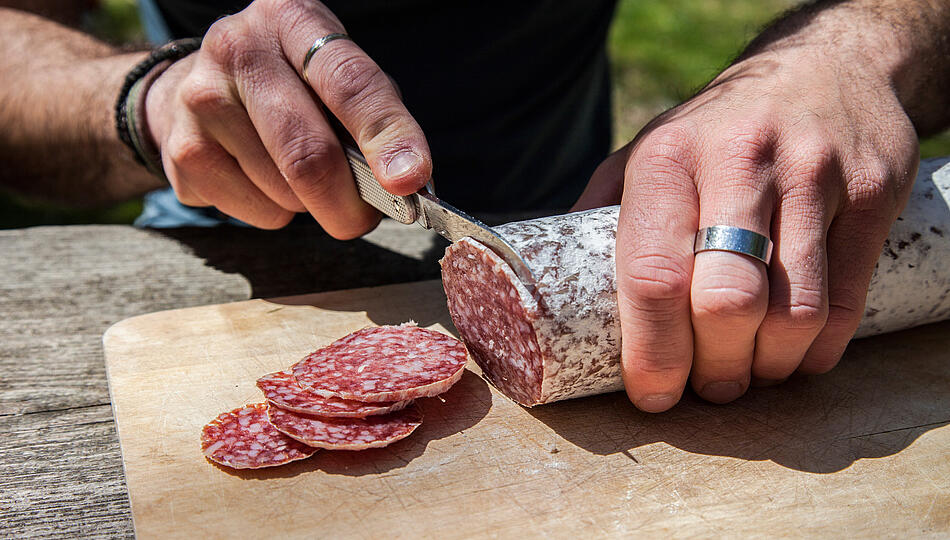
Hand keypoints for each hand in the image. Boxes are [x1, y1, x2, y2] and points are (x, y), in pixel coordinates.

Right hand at [144, 0, 430, 233]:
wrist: (196, 88)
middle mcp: (240, 48)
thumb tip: (407, 182)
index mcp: (293, 19)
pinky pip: (257, 212)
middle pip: (309, 153)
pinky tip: (262, 179)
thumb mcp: (333, 77)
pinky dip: (279, 213)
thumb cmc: (291, 87)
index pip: (350, 83)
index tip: (410, 179)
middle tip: (364, 218)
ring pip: (285, 192)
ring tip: (302, 177)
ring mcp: (202, 99)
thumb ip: (372, 118)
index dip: (386, 135)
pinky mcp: (182, 151)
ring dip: (313, 205)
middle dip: (350, 204)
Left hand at [575, 41, 918, 410]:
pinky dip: (817, 349)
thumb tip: (554, 287)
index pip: (653, 275)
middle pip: (724, 305)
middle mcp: (738, 161)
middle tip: (709, 388)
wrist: (822, 67)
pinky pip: (844, 299)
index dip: (652, 352)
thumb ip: (603, 212)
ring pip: (791, 312)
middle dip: (714, 369)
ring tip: (751, 373)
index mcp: (667, 160)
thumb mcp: (648, 150)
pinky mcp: (871, 191)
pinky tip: (796, 354)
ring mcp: (811, 173)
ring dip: (767, 367)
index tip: (653, 393)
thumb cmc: (714, 131)